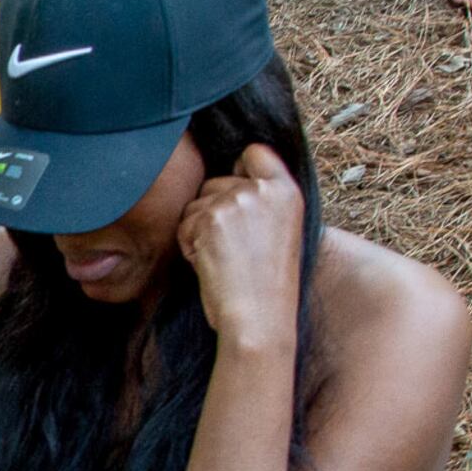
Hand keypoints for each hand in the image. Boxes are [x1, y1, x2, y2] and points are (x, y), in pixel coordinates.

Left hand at [177, 143, 304, 352]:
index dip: (238, 169)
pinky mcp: (211, 217)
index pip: (254, 153)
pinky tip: (211, 265)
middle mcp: (263, 190)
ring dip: (198, 231)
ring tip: (223, 259)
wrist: (260, 318)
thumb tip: (229, 182)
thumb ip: (262, 204)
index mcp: (288, 191)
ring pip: (195, 204)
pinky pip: (183, 225)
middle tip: (231, 248)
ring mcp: (236, 201)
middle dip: (211, 211)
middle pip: (215, 182)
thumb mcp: (281, 233)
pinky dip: (189, 246)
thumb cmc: (268, 287)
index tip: (236, 194)